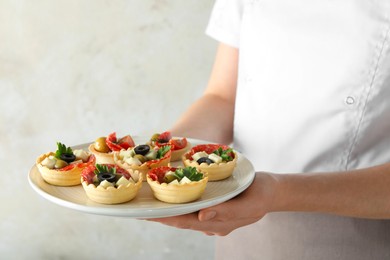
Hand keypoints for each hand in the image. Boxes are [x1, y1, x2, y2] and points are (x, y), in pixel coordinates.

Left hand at [146, 172, 275, 235]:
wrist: (273, 191)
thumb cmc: (262, 194)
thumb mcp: (249, 203)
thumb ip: (227, 212)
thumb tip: (201, 217)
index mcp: (219, 223)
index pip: (185, 221)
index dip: (164, 218)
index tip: (145, 215)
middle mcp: (212, 223)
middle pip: (180, 220)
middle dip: (159, 216)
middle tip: (137, 209)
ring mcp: (213, 216)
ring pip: (185, 214)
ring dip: (167, 210)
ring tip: (148, 203)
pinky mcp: (214, 207)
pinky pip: (192, 207)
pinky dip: (179, 203)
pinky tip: (170, 196)